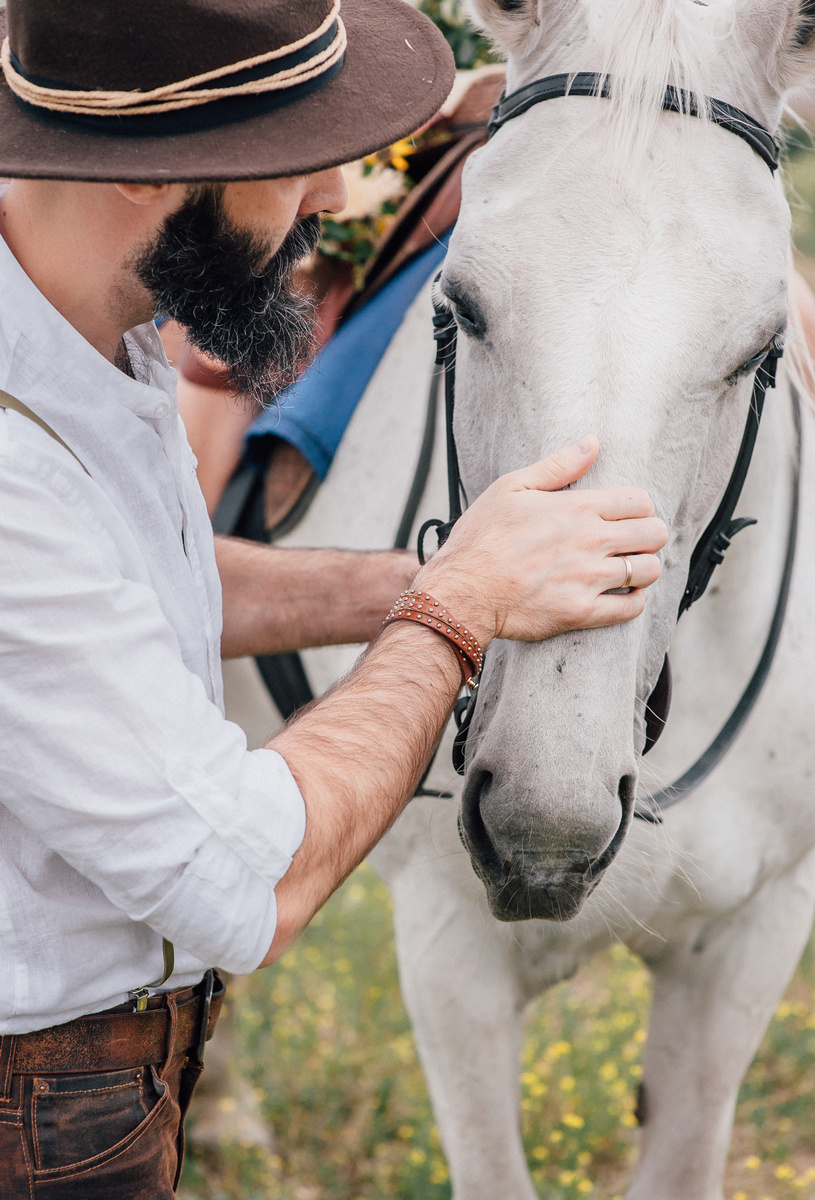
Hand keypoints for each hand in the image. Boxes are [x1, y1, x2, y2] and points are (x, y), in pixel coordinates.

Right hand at [415, 436, 666, 645]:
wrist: (462, 592)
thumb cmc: (481, 538)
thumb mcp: (511, 488)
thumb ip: (557, 466)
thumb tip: (592, 443)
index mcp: (578, 508)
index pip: (639, 501)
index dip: (639, 507)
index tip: (626, 516)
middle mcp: (591, 542)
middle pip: (654, 534)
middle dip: (650, 534)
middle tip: (633, 541)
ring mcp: (589, 579)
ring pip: (649, 571)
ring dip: (645, 567)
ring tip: (629, 567)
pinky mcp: (582, 612)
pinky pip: (631, 608)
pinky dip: (635, 601)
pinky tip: (624, 594)